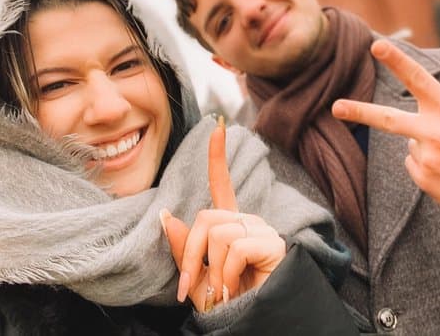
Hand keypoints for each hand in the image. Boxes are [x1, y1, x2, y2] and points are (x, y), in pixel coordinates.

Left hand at [160, 118, 285, 310]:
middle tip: (191, 290)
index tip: (217, 124)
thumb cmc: (228, 304)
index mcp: (229, 225)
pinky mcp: (273, 243)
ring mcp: (261, 230)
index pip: (221, 183)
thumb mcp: (198, 278)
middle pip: (205, 217)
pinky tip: (236, 289)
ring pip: (218, 233)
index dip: (217, 155)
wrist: (254, 326)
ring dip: (210, 270)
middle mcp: (246, 221)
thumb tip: (166, 214)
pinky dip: (227, 275)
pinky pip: (235, 248)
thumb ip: (184, 248)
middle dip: (191, 255)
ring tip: (222, 291)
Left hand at [332, 39, 439, 218]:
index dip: (397, 61)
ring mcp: (428, 159)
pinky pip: (414, 165)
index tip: (376, 45)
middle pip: (388, 119)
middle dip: (359, 111)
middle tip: (336, 108)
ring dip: (426, 145)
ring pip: (410, 143)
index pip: (418, 79)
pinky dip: (428, 166)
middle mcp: (435, 133)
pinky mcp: (425, 181)